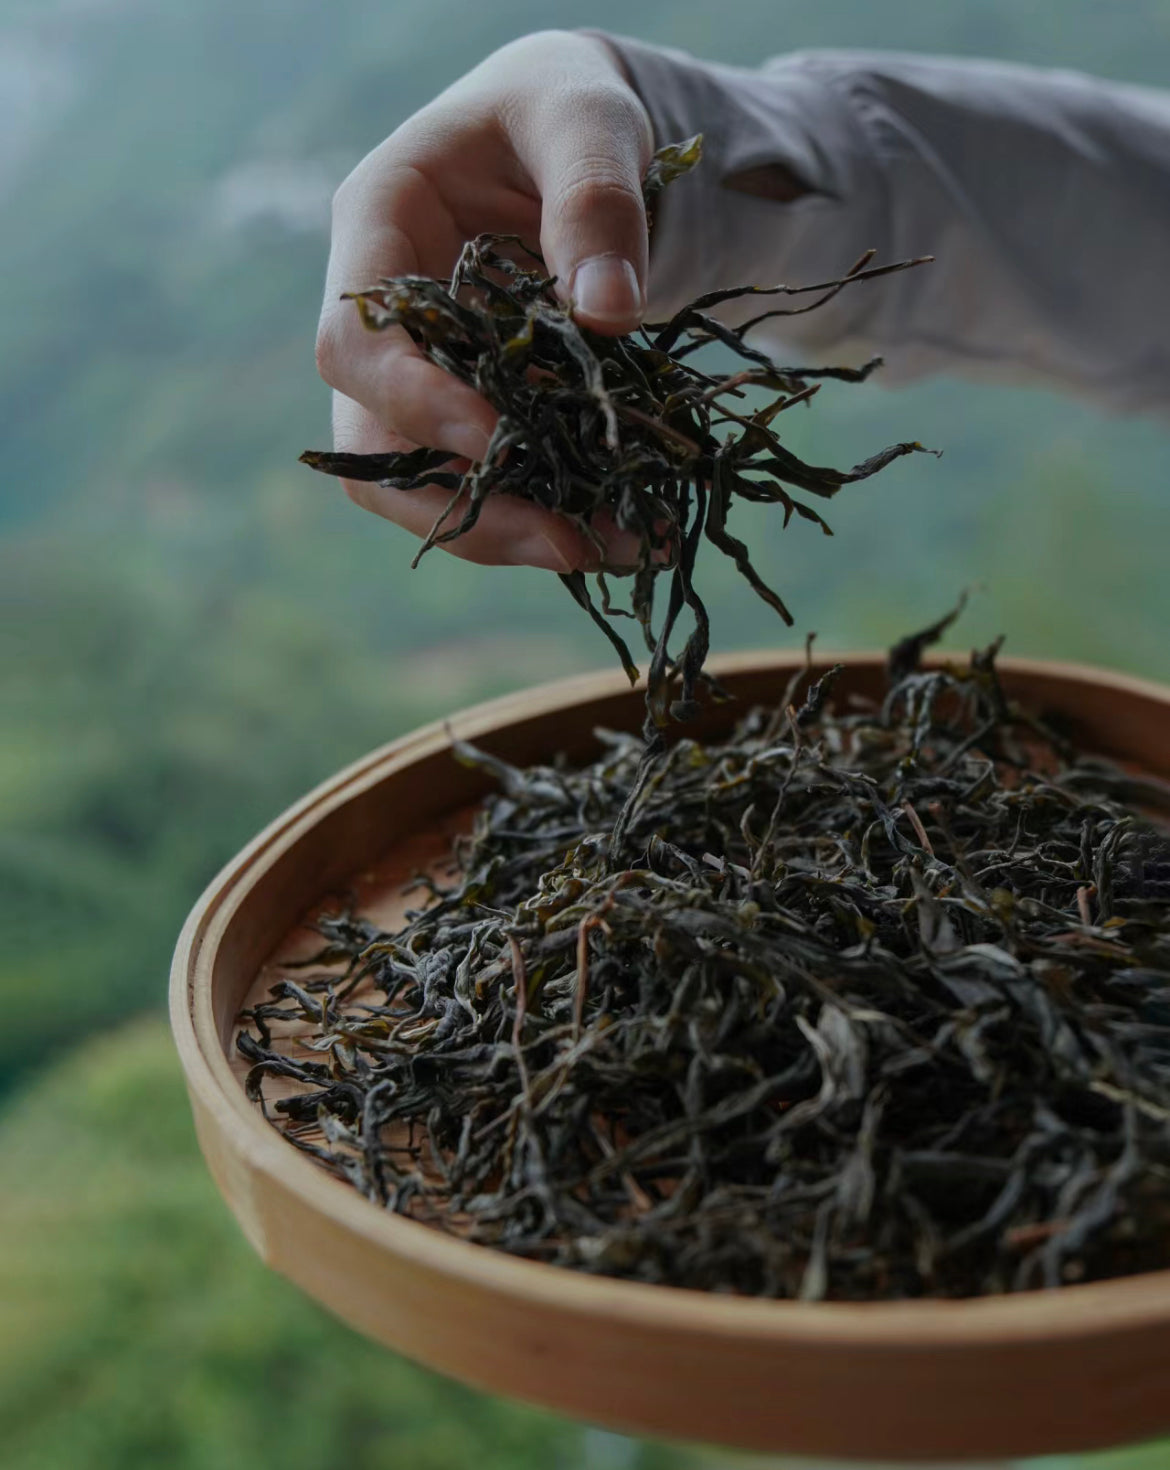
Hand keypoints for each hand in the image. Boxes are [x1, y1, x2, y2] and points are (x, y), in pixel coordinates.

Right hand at [314, 30, 653, 571]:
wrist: (581, 136)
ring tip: (624, 546)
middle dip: (466, 507)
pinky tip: (639, 529)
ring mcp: (426, 373)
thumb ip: (594, 198)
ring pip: (431, 484)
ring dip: (518, 531)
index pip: (353, 344)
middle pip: (376, 446)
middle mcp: (385, 318)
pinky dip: (561, 512)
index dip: (414, 404)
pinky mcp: (480, 409)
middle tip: (569, 544)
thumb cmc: (565, 108)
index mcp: (377, 228)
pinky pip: (499, 480)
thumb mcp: (587, 118)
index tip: (501, 442)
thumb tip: (608, 311)